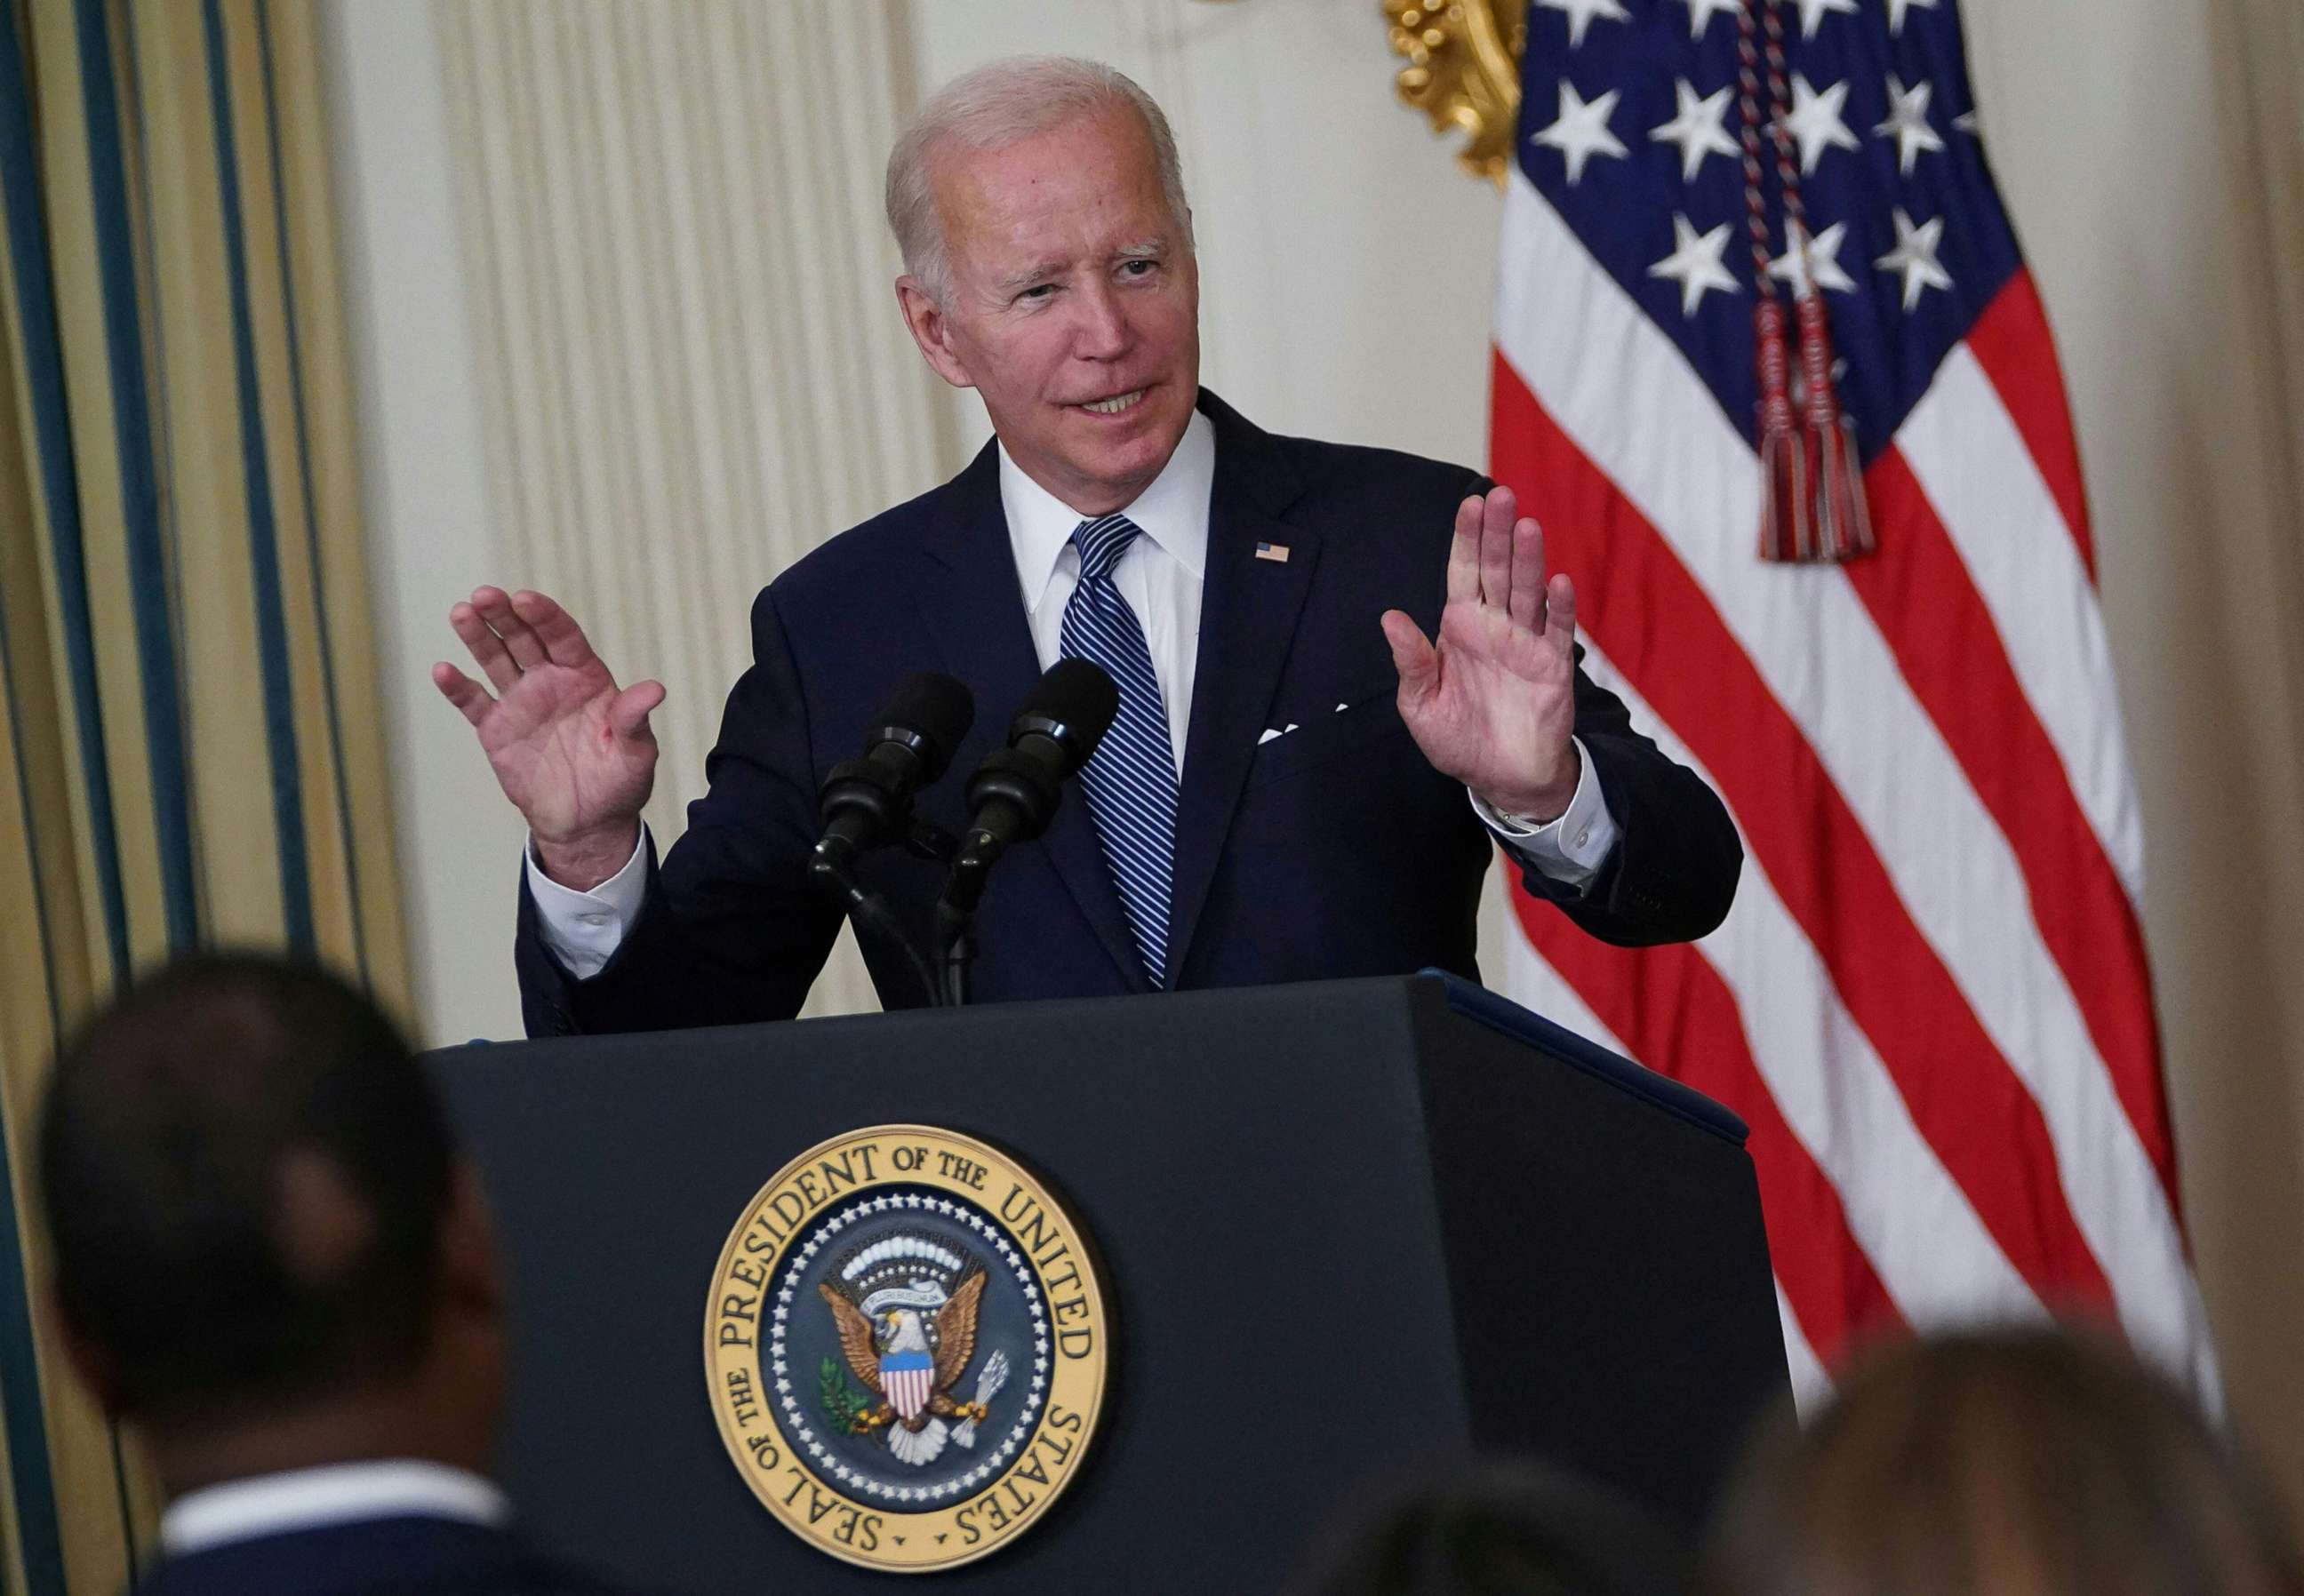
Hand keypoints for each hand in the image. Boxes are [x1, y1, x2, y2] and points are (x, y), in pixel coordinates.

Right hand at [434, 588, 663, 888]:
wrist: (587, 823)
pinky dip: (458, 687)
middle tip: (484, 595)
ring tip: (461, 612)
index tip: (525, 599)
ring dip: (478, 636)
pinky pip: (474, 702)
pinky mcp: (497, 729)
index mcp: (585, 677)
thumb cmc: (619, 783)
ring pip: (495, 660)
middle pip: (524, 638)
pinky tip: (443, 669)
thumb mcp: (636, 752)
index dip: (545, 616)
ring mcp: (521, 702)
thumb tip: (655, 690)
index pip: (563, 637)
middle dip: (504, 614)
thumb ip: (635, 719)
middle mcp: (550, 681)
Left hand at [1382, 486, 1580, 821]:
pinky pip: (1558, 631)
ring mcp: (1526, 642)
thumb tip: (1390, 618)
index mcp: (1459, 628)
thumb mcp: (1420, 704)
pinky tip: (1557, 584)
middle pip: (1497, 570)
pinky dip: (1559, 608)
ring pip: (1528, 591)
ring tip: (1528, 526)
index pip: (1463, 572)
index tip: (1471, 503)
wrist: (1501, 778)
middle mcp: (1494, 626)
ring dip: (1529, 560)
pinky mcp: (1553, 666)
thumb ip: (1410, 661)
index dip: (1467, 538)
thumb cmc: (1458, 739)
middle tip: (1502, 495)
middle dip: (1498, 533)